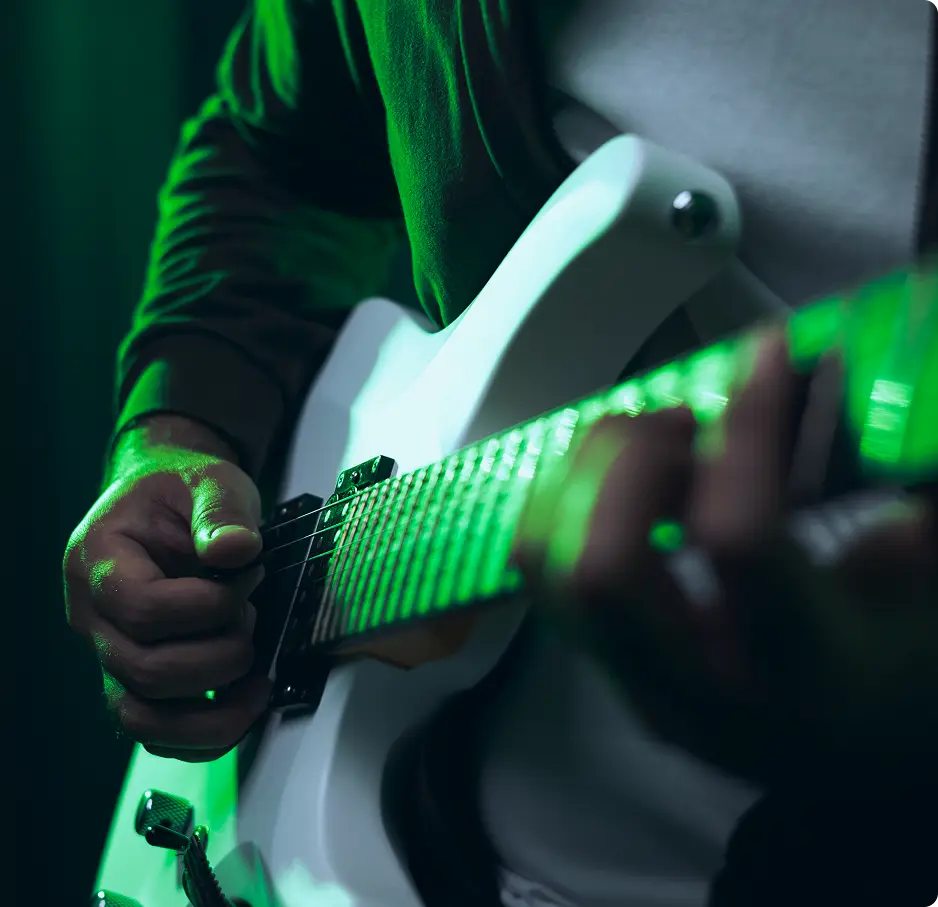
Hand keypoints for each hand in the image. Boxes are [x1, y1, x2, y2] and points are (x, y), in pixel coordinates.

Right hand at [64, 416, 271, 761]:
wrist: (160, 506)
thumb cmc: (178, 493)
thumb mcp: (208, 480)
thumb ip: (221, 510)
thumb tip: (235, 551)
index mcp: (96, 561)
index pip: (142, 609)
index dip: (206, 608)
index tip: (246, 580)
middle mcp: (90, 618)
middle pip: (144, 671)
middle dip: (218, 656)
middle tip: (251, 619)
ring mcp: (106, 656)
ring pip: (142, 718)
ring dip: (211, 714)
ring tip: (256, 681)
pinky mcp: (131, 682)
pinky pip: (154, 733)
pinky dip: (202, 737)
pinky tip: (243, 706)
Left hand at [515, 330, 937, 782]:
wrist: (870, 754)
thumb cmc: (911, 666)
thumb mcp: (934, 588)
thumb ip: (905, 497)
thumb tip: (849, 378)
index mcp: (809, 670)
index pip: (736, 538)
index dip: (746, 426)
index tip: (767, 352)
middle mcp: (706, 692)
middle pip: (605, 566)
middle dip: (631, 460)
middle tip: (691, 417)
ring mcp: (642, 685)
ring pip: (552, 568)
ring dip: (584, 472)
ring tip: (651, 437)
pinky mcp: (608, 669)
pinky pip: (540, 574)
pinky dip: (560, 499)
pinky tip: (616, 470)